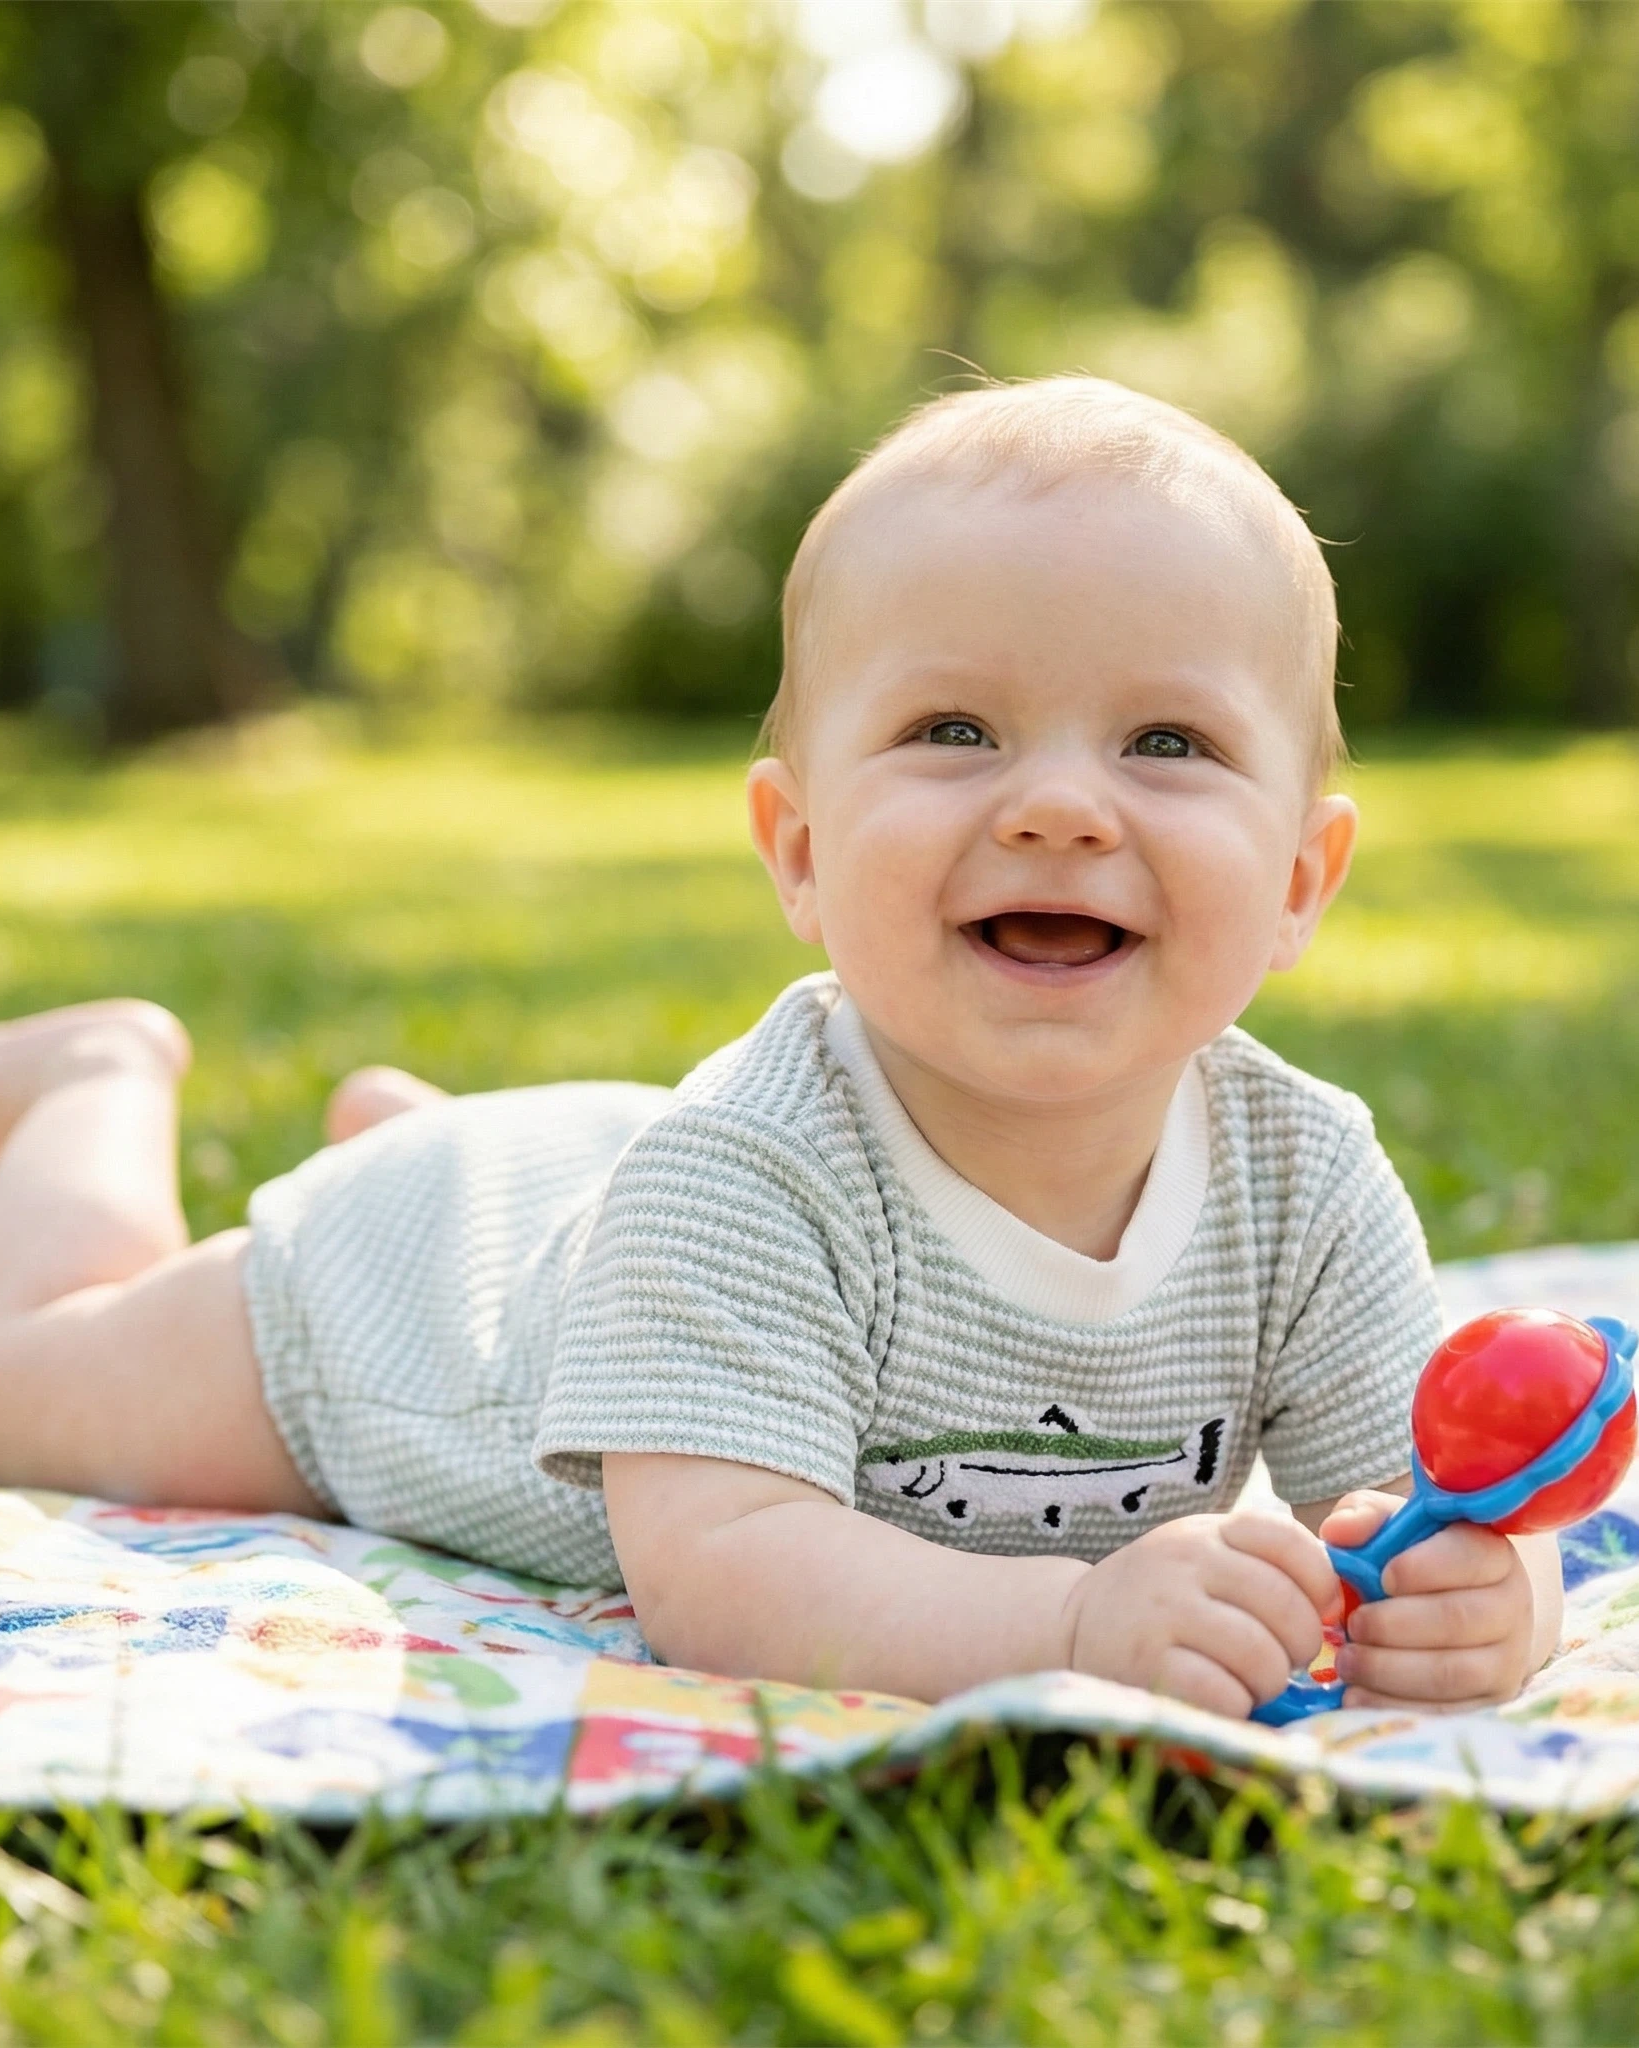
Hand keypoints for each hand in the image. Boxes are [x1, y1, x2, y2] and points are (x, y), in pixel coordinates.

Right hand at [1066, 1511, 1336, 1719]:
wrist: (1073, 1624)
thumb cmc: (1161, 1598)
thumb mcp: (1203, 1557)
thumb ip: (1263, 1565)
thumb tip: (1341, 1598)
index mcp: (1207, 1532)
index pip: (1290, 1543)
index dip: (1320, 1584)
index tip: (1315, 1610)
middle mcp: (1184, 1561)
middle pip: (1287, 1608)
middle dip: (1300, 1646)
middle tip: (1281, 1658)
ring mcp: (1164, 1613)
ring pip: (1262, 1657)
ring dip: (1268, 1682)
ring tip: (1248, 1681)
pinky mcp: (1147, 1666)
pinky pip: (1225, 1696)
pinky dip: (1236, 1707)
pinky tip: (1221, 1699)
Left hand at [1322, 1490, 1535, 1710]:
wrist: (1462, 1610)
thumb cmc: (1416, 1559)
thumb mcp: (1392, 1527)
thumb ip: (1366, 1518)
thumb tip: (1338, 1533)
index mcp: (1492, 1553)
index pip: (1470, 1556)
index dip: (1426, 1568)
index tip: (1384, 1576)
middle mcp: (1512, 1606)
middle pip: (1459, 1619)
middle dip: (1396, 1625)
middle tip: (1352, 1624)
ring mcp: (1508, 1658)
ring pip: (1454, 1671)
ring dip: (1392, 1669)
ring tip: (1348, 1662)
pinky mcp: (1492, 1701)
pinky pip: (1448, 1712)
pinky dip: (1398, 1706)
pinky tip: (1358, 1697)